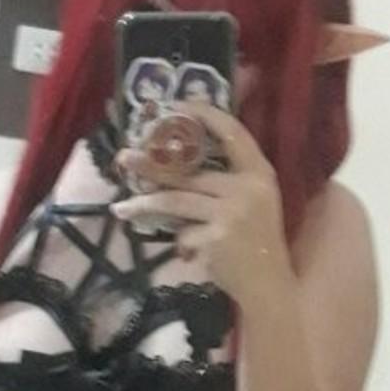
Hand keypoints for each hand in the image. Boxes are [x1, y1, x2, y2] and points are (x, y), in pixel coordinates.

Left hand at [112, 105, 292, 306]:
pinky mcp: (217, 238)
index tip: (173, 105)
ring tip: (121, 207)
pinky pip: (183, 234)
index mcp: (259, 172)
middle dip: (151, 164)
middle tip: (124, 158)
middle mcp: (247, 187)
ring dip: (145, 204)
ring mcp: (232, 213)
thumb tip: (173, 161)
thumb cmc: (255, 241)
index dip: (203, 114)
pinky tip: (186, 253)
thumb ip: (225, 180)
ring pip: (176, 200)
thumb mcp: (252, 201)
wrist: (268, 285)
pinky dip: (180, 243)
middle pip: (189, 169)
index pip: (231, 131)